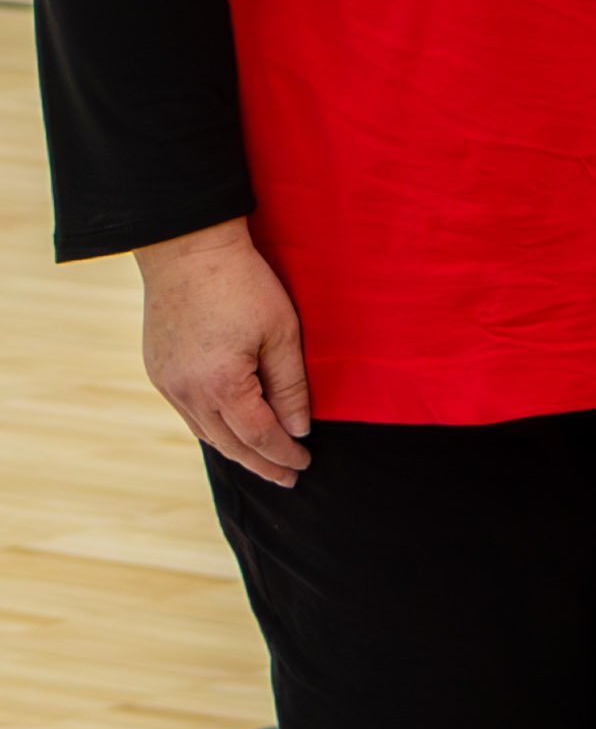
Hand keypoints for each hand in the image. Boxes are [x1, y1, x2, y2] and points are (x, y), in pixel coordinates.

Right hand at [135, 220, 310, 484]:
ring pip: (204, 432)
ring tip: (262, 462)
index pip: (258, 436)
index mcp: (221, 385)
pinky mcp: (158, 370)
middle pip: (228, 444)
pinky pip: (188, 413)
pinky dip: (212, 428)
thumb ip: (290, 386)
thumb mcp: (282, 333)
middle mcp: (187, 392)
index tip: (304, 463)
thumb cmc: (242, 285)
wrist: (187, 251)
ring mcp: (167, 383)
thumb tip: (299, 429)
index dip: (282, 454)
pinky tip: (229, 431)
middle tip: (287, 478)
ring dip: (235, 450)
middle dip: (260, 464)